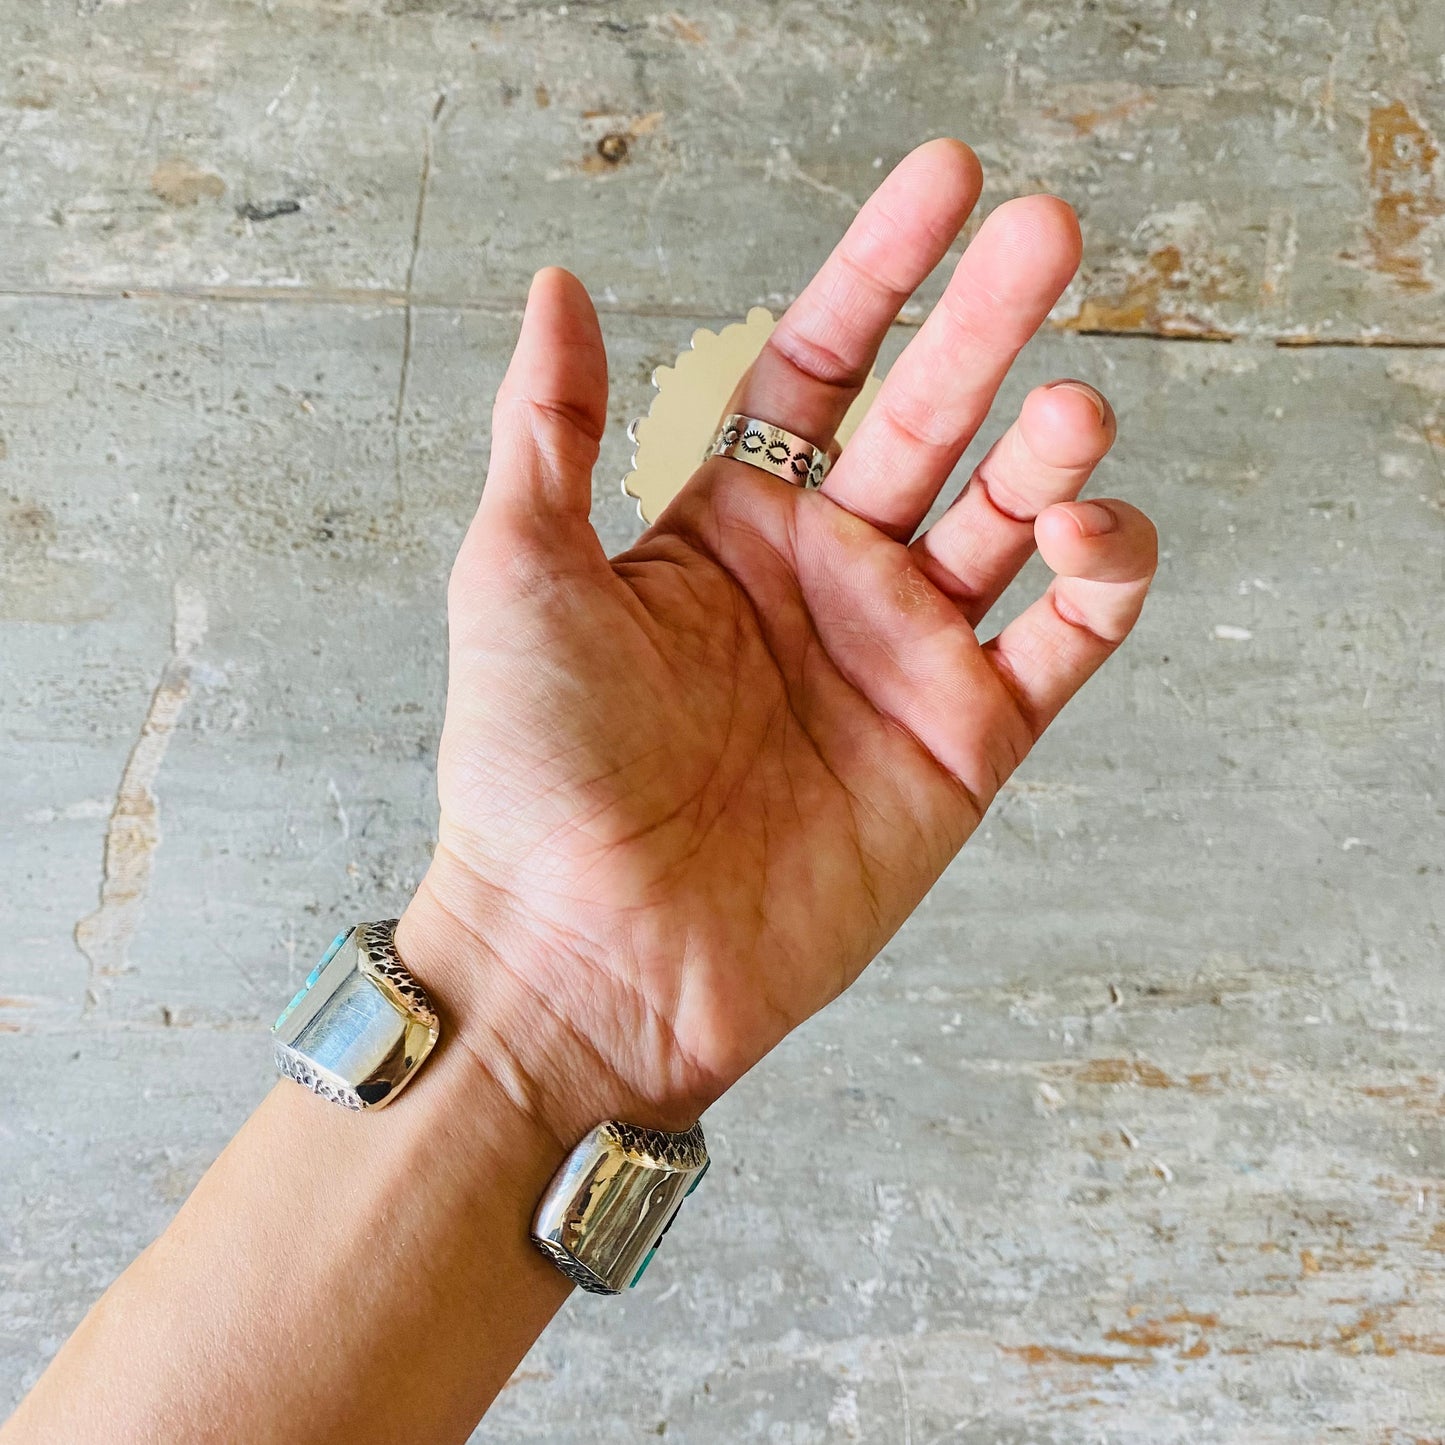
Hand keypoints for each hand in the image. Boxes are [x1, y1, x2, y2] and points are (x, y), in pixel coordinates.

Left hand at [398, 140, 1156, 1139]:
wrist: (587, 958)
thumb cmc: (532, 773)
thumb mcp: (518, 575)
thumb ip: (553, 429)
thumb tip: (556, 281)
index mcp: (731, 526)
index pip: (826, 364)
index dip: (885, 269)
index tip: (946, 179)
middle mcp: (825, 578)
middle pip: (935, 419)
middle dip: (991, 322)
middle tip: (1052, 230)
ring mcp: (901, 659)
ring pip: (1013, 519)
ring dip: (1053, 451)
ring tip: (1070, 404)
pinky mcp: (962, 746)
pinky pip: (1064, 643)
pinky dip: (1103, 579)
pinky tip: (1091, 532)